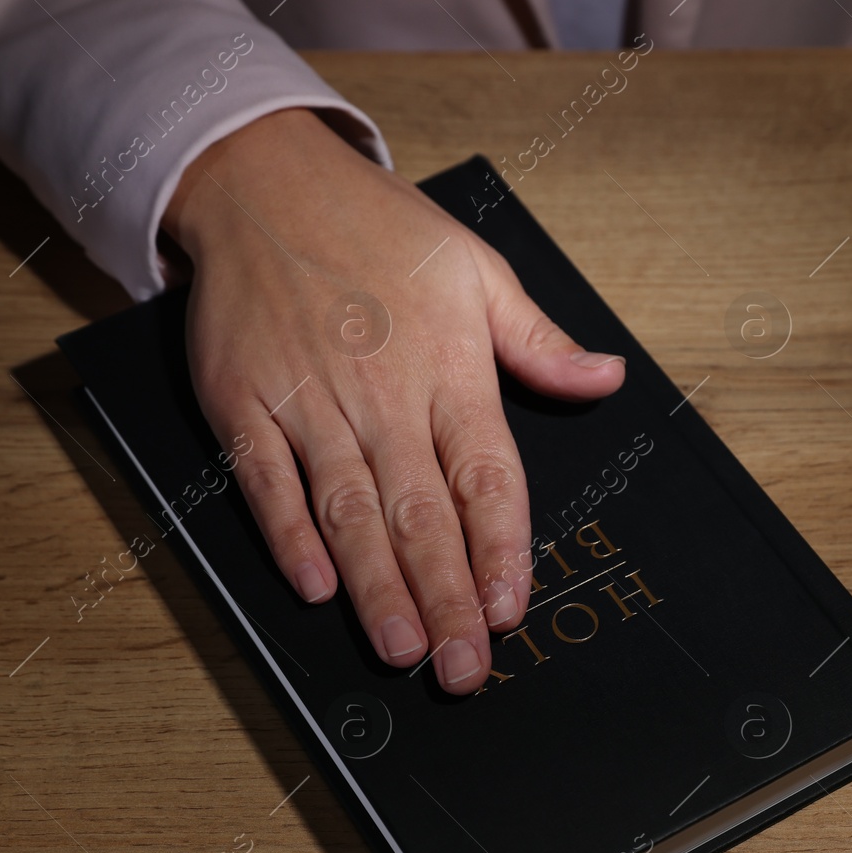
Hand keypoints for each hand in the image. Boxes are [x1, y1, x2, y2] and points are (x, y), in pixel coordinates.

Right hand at [162, 108, 624, 693]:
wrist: (266, 183)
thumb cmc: (380, 230)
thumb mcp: (477, 270)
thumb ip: (538, 340)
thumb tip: (606, 377)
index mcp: (449, 371)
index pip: (486, 476)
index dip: (500, 548)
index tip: (512, 610)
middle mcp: (383, 395)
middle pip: (422, 514)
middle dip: (446, 597)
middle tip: (461, 669)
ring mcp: (311, 403)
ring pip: (351, 511)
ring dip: (377, 585)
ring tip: (402, 648)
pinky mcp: (246, 404)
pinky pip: (268, 481)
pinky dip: (289, 535)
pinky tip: (315, 587)